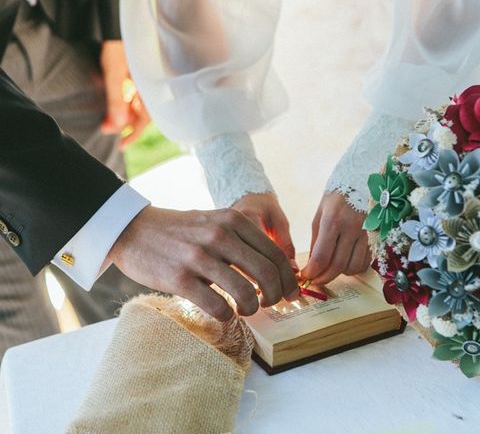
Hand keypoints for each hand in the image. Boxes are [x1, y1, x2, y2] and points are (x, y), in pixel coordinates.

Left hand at [100, 40, 149, 147]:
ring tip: (110, 119)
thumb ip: (116, 99)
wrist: (116, 19)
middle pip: (144, 112)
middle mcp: (153, 85)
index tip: (121, 144)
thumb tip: (116, 127)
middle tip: (108, 130)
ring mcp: (148, 79)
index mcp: (152, 87)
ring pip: (141, 103)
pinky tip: (120, 103)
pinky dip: (128, 101)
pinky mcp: (142, 72)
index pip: (147, 118)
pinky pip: (139, 93)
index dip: (134, 133)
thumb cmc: (118, 43)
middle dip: (127, 124)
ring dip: (126, 113)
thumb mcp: (114, 72)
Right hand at [105, 206, 298, 320]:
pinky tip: (223, 312)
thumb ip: (244, 240)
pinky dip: (226, 315)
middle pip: (267, 274)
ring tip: (244, 309)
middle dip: (276, 296)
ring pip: (245, 293)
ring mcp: (199, 257)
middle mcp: (219, 236)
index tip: (290, 293)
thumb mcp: (215, 222)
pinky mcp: (179, 279)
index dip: (288, 279)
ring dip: (251, 308)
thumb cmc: (180, 231)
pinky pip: (217, 306)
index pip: (276, 254)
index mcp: (233, 220)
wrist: (132, 229)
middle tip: (269, 304)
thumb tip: (277, 269)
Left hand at [302, 191, 370, 284]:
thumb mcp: (321, 212)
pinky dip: (355, 267)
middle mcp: (351, 228)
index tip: (306, 275)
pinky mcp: (377, 237)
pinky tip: (347, 260)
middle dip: (324, 278)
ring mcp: (367, 233)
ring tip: (332, 266)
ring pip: (353, 267)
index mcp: (333, 220)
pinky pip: (366, 262)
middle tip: (316, 279)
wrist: (366, 179)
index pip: (321, 257)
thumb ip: (317, 238)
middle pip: (337, 266)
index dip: (312, 272)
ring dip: (340, 273)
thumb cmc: (339, 194)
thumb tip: (313, 262)